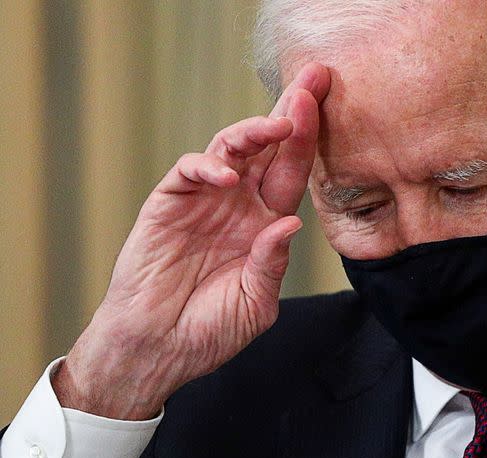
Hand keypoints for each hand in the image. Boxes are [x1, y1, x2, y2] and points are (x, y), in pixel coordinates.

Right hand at [53, 63, 331, 419]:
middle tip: (312, 79)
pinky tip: (227, 175)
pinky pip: (189, 172)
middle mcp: (239, 205)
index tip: (327, 107)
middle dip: (290, 113)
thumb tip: (290, 222)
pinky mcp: (169, 205)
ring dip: (255, 132)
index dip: (310, 140)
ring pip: (231, 149)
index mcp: (266, 225)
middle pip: (268, 148)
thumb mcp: (255, 303)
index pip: (293, 173)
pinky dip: (207, 166)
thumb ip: (271, 263)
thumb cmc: (209, 330)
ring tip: (279, 123)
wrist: (159, 349)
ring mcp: (205, 202)